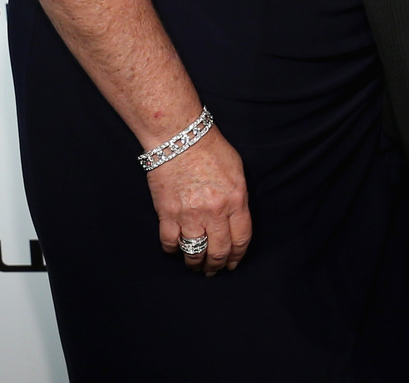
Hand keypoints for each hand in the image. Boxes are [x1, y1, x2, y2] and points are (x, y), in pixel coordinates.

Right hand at [149, 125, 250, 274]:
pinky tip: (177, 249)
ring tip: (196, 266)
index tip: (233, 264)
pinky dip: (173, 250)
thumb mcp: (237, 172)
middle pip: (219, 251)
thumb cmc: (211, 149)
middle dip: (217, 265)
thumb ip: (238, 198)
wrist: (180, 137)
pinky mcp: (168, 214)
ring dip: (196, 263)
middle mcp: (214, 212)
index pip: (241, 239)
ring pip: (194, 252)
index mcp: (236, 200)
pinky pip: (170, 243)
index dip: (237, 256)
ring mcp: (190, 215)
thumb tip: (235, 220)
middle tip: (214, 270)